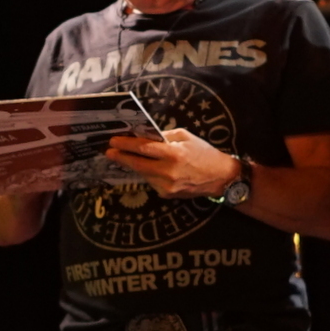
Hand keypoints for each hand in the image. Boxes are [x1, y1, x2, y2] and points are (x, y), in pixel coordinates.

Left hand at [108, 128, 238, 196]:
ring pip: (143, 174)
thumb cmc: (204, 153)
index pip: (143, 148)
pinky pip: (151, 181)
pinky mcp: (167, 195)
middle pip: (138, 164)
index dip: (126, 145)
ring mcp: (167, 186)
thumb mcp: (186, 137)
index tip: (113, 141)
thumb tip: (145, 135)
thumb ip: (165, 137)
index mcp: (174, 154)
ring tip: (123, 157)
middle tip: (109, 151)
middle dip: (121, 157)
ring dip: (133, 165)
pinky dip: (147, 173)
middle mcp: (168, 172)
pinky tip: (146, 167)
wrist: (220, 177)